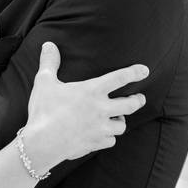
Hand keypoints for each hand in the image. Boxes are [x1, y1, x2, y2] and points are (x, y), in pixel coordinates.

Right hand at [23, 42, 147, 173]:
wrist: (43, 143)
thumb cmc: (44, 110)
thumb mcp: (44, 82)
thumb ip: (49, 62)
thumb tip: (48, 44)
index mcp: (92, 91)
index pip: (119, 78)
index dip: (134, 73)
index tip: (145, 70)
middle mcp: (101, 109)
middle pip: (130, 104)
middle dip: (138, 100)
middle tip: (140, 98)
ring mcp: (101, 128)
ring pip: (122, 125)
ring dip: (121, 120)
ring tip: (119, 118)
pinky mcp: (96, 143)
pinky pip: (110, 141)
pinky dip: (109, 138)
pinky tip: (103, 135)